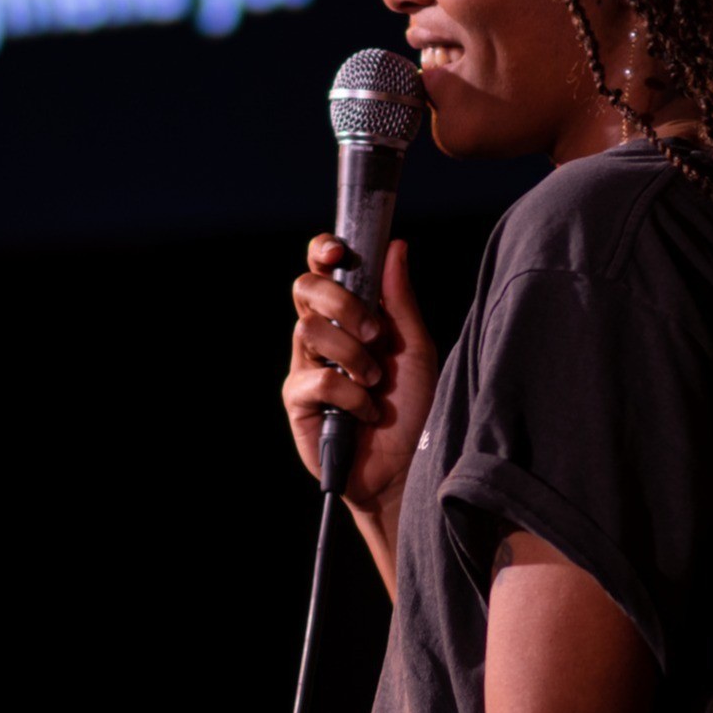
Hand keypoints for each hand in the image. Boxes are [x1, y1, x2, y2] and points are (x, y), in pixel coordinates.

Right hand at [283, 234, 437, 513]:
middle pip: (305, 289)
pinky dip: (350, 394)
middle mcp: (321, 335)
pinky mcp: (297, 400)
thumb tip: (394, 246)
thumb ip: (400, 300)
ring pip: (309, 330)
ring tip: (375, 383)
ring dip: (353, 356)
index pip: (321, 270)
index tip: (339, 251)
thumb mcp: (416, 348)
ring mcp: (305, 366)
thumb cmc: (414, 407)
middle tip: (374, 333)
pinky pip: (317, 378)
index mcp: (347, 315)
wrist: (408, 466)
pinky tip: (366, 412)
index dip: (322, 252)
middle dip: (341, 303)